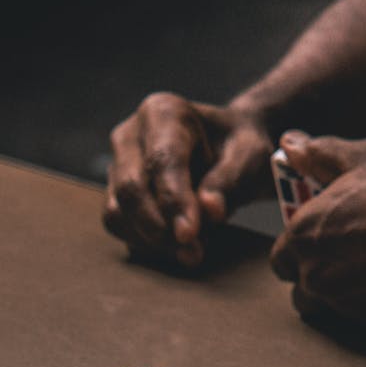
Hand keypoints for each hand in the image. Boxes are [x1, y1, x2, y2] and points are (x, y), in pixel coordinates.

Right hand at [104, 93, 273, 266]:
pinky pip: (119, 226)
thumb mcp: (250, 157)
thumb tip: (210, 210)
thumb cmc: (240, 148)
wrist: (227, 151)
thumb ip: (231, 180)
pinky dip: (145, 243)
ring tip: (192, 250)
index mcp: (162, 112)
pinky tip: (176, 246)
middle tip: (193, 254)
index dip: (173, 201)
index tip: (190, 234)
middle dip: (159, 228)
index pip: (161, 161)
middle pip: (130, 189)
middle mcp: (130, 135)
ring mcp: (117, 165)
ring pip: (118, 212)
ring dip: (152, 240)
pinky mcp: (115, 194)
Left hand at [270, 132, 365, 328]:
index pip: (281, 260)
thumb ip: (317, 156)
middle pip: (304, 290)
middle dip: (320, 277)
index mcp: (304, 236)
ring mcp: (349, 303)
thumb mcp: (360, 157)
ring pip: (334, 308)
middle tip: (352, 256)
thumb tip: (289, 144)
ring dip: (346, 294)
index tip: (320, 245)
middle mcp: (319, 275)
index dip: (299, 252)